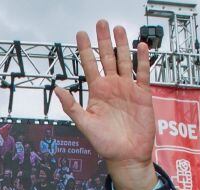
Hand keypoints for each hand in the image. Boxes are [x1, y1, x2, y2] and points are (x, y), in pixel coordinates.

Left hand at [54, 21, 157, 189]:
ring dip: (121, 45)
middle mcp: (112, 87)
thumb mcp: (85, 125)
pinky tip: (140, 47)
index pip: (89, 65)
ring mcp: (127, 89)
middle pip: (107, 58)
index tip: (80, 33)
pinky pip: (142, 74)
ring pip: (124, 61)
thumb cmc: (106, 144)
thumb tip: (57, 89)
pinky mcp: (143, 95)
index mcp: (97, 93)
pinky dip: (141, 61)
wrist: (127, 156)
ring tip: (118, 29)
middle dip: (103, 40)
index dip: (85, 49)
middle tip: (101, 23)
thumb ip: (72, 106)